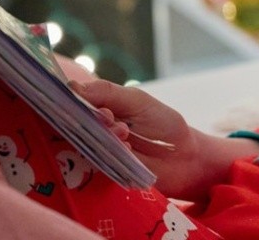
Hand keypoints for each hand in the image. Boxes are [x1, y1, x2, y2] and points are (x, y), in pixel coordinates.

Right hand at [72, 80, 258, 199]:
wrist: (186, 157)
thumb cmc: (163, 124)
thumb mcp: (138, 101)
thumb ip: (108, 93)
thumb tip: (73, 86)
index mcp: (101, 107)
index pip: (74, 101)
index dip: (72, 98)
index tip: (75, 97)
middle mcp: (95, 129)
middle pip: (75, 123)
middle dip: (90, 119)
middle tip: (108, 118)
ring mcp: (100, 151)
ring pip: (85, 143)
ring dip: (103, 137)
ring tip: (124, 132)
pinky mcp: (107, 172)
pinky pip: (97, 165)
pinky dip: (111, 155)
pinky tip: (127, 149)